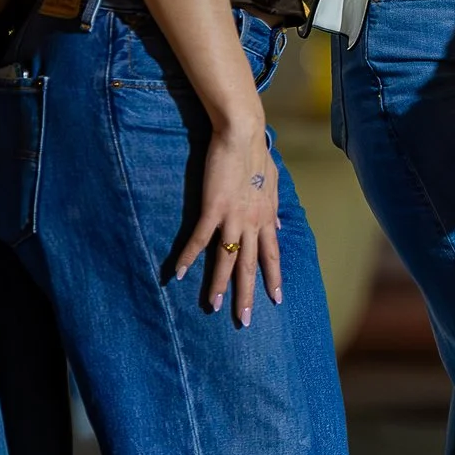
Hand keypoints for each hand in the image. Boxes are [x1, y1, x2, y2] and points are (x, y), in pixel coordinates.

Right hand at [171, 119, 282, 325]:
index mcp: (266, 216)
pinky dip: (187, 258)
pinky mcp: (213, 208)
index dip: (274, 277)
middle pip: (251, 265)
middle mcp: (253, 222)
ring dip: (219, 285)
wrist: (243, 134)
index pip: (272, 254)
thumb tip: (277, 223)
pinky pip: (199, 240)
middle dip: (248, 294)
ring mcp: (233, 217)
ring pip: (226, 259)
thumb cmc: (257, 154)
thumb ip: (273, 207)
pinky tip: (176, 274)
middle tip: (245, 320)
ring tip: (213, 307)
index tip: (276, 299)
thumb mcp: (273, 183)